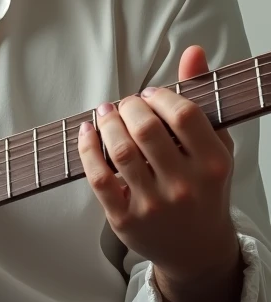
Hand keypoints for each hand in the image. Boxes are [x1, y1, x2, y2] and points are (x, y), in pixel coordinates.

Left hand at [78, 45, 240, 283]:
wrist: (197, 250)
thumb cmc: (204, 190)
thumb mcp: (214, 146)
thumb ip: (200, 98)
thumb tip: (193, 51)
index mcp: (213, 164)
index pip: (184, 114)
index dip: (161, 96)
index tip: (151, 95)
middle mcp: (185, 186)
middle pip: (147, 129)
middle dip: (130, 107)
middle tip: (126, 104)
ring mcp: (154, 206)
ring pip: (121, 151)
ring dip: (107, 123)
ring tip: (106, 113)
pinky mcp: (125, 220)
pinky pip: (99, 177)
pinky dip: (87, 149)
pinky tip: (87, 132)